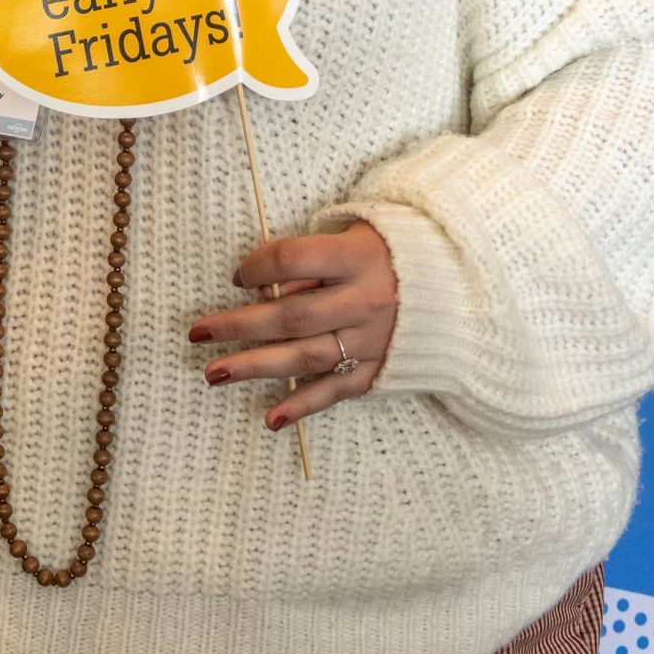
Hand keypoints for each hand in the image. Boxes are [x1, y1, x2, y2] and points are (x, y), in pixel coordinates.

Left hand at [188, 222, 397, 431]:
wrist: (456, 287)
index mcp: (358, 257)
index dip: (256, 267)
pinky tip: (270, 418)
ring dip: (255, 367)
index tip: (236, 277)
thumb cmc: (390, 252)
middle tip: (198, 334)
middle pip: (290, 316)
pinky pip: (335, 391)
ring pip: (305, 358)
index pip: (292, 259)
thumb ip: (313, 258)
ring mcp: (372, 340)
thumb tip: (267, 287)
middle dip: (238, 326)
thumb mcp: (355, 235)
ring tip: (214, 373)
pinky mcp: (378, 370)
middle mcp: (365, 300)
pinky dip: (302, 406)